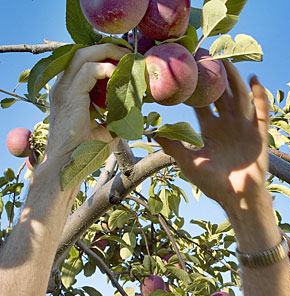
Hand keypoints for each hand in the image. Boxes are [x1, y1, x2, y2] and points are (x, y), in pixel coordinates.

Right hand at [46, 44, 129, 163]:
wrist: (67, 165)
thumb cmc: (84, 151)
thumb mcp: (106, 130)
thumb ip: (118, 117)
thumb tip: (137, 110)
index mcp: (69, 91)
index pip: (85, 62)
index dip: (105, 56)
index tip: (125, 60)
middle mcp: (63, 86)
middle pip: (83, 52)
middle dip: (108, 48)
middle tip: (129, 53)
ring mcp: (63, 89)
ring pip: (83, 55)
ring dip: (107, 53)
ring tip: (126, 59)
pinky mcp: (69, 95)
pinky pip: (88, 71)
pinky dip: (106, 69)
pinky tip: (119, 76)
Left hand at [155, 62, 268, 215]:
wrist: (238, 199)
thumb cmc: (213, 184)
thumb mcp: (189, 163)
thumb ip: (173, 146)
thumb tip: (152, 131)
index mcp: (210, 130)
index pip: (201, 102)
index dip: (195, 86)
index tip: (188, 68)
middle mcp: (227, 124)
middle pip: (222, 94)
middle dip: (216, 76)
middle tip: (207, 54)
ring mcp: (244, 128)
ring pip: (240, 97)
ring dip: (235, 79)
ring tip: (227, 62)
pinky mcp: (259, 134)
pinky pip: (261, 112)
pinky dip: (260, 96)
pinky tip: (254, 80)